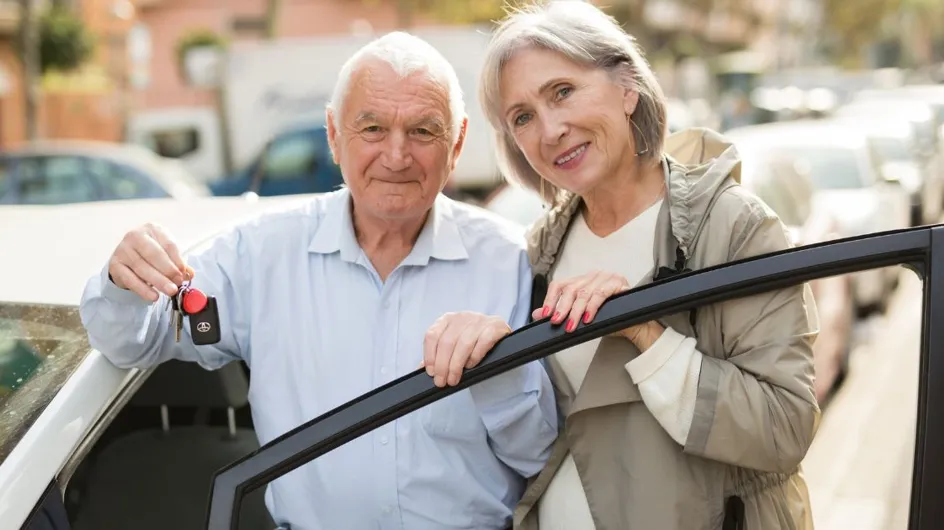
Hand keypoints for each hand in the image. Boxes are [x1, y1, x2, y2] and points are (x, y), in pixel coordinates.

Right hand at [108, 223, 190, 302]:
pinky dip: (143, 289)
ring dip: (158, 281)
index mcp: (153, 229)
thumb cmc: (151, 255)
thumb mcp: (167, 255)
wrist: (126, 259)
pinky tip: (154, 296)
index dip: (178, 260)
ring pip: (142, 268)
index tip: (184, 273)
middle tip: (178, 283)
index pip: (168, 244)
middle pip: (154, 255)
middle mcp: (135, 236)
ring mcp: (123, 249)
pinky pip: (131, 279)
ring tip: (170, 291)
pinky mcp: (115, 264)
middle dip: (168, 271)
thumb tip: (189, 274)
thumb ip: (178, 264)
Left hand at [422, 312, 510, 386]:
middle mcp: (462, 317)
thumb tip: (420, 368)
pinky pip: (482, 343)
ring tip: (453, 379)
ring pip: (463, 344)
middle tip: (442, 381)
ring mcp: (479, 320)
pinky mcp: (495, 327)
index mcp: (447, 319)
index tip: (431, 372)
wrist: (498, 332)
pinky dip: (474, 357)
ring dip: (456, 366)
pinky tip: (470, 366)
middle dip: (442, 365)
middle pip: (447, 342)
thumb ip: (437, 354)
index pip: (432, 335)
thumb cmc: (472, 340)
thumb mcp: (452, 344)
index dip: (430, 356)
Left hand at [533, 270, 660, 348]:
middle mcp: (593, 276)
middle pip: (571, 289)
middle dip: (562, 307)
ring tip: (571, 325)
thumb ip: (561, 313)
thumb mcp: (580, 317)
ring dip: (576, 311)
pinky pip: (601, 294)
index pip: (560, 284)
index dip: (550, 299)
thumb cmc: (609, 318)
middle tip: (556, 321)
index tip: (545, 315)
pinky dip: (592, 307)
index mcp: (582, 281)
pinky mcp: (618, 283)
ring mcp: (606, 277)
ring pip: (584, 293)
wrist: (634, 325)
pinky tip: (587, 318)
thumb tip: (537, 314)